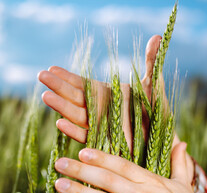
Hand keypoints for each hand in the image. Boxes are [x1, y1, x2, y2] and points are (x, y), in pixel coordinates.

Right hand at [38, 35, 180, 148]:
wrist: (164, 137)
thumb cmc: (156, 110)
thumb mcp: (153, 84)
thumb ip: (150, 62)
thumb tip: (157, 36)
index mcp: (105, 94)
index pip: (81, 84)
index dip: (66, 77)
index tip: (51, 67)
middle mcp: (99, 109)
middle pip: (73, 97)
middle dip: (58, 86)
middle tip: (41, 75)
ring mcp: (100, 126)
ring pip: (76, 115)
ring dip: (61, 106)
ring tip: (46, 96)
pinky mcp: (105, 142)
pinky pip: (87, 136)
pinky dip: (73, 130)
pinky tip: (60, 123)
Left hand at [53, 142, 206, 192]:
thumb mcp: (184, 186)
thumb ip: (180, 163)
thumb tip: (182, 142)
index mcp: (152, 181)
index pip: (122, 165)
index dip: (101, 157)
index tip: (82, 151)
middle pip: (107, 180)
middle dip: (81, 170)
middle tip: (60, 163)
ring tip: (60, 184)